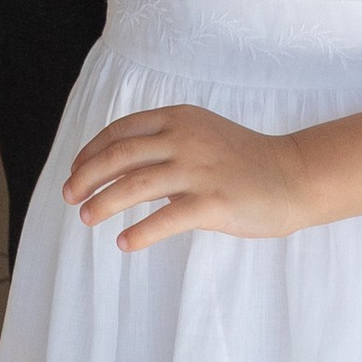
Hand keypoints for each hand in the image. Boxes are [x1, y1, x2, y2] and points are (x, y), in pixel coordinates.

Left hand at [64, 101, 311, 249]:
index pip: (122, 130)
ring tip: (86, 218)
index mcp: (180, 118)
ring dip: (104, 202)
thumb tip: (121, 170)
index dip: (92, 151)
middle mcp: (185, 138)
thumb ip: (166, 144)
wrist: (292, 176)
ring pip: (136, 184)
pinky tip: (124, 243)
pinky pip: (167, 218)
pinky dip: (140, 231)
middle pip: (121, 155)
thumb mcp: (202, 135)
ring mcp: (199, 170)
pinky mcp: (213, 202)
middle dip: (88, 176)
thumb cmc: (243, 160)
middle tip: (69, 196)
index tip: (75, 171)